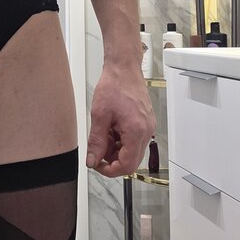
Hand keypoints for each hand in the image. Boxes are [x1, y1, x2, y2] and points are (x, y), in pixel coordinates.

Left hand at [86, 63, 154, 177]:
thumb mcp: (99, 115)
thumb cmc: (115, 85)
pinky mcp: (145, 123)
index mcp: (136, 131)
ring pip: (132, 152)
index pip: (127, 165)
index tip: (97, 165)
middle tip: (97, 153)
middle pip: (131, 161)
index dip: (110, 170)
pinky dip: (121, 142)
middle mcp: (146, 131)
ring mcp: (147, 127)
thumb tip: (93, 160)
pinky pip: (134, 141)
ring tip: (102, 138)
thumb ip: (96, 141)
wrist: (124, 68)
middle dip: (112, 161)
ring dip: (116, 151)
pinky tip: (110, 131)